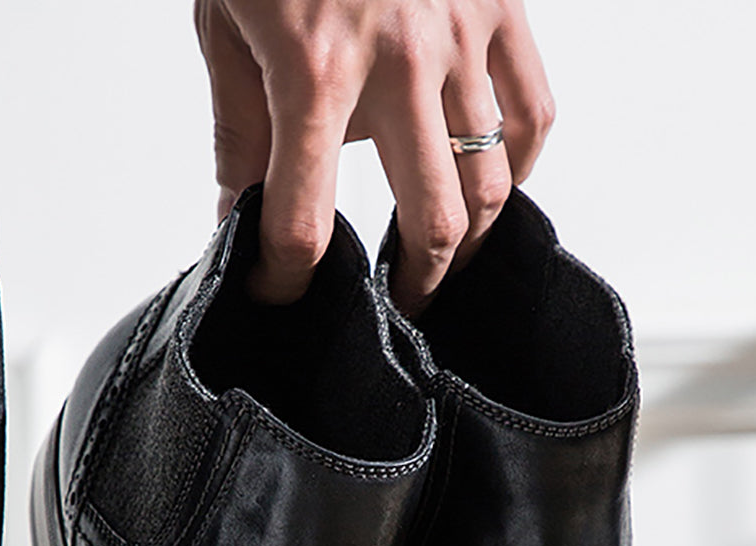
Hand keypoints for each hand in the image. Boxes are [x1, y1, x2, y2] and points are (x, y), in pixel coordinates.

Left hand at [194, 0, 553, 313]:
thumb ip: (239, 131)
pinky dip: (517, 167)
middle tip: (398, 306)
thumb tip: (238, 212)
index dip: (289, 278)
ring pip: (490, 182)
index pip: (304, 220)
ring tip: (444, 264)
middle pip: (434, 221)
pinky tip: (491, 187)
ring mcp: (459, 36)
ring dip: (469, 244)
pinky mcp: (498, 8)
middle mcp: (397, 63)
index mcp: (313, 71)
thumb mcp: (223, 26)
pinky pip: (531, 113)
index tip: (282, 296)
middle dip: (415, 285)